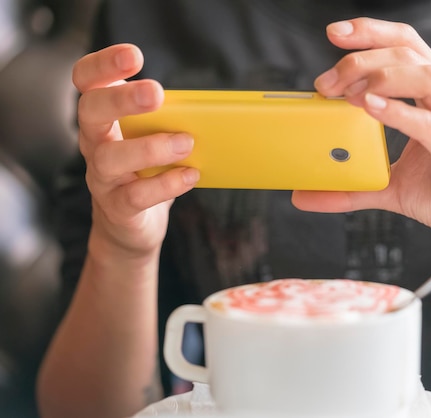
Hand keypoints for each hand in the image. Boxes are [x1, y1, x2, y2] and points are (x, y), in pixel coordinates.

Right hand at [73, 44, 198, 259]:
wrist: (130, 229)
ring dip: (150, 148)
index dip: (103, 65)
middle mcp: (94, 144)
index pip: (87, 81)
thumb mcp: (156, 140)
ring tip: (186, 143)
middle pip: (90, 111)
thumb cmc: (147, 174)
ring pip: (109, 157)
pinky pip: (135, 195)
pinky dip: (165, 184)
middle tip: (156, 93)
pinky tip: (190, 176)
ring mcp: (102, 178)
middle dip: (121, 98)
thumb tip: (217, 112)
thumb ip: (172, 122)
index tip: (134, 57)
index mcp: (104, 119)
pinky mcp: (116, 208)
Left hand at [293, 18, 430, 263]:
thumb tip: (303, 196)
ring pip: (424, 76)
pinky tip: (369, 106)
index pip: (409, 47)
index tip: (334, 34)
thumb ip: (353, 188)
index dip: (372, 33)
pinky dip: (399, 112)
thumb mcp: (398, 190)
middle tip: (324, 81)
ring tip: (343, 91)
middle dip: (362, 56)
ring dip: (378, 75)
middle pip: (410, 53)